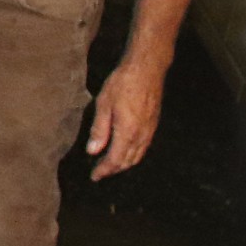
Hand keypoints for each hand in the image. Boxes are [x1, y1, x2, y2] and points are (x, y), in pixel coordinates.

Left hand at [86, 59, 165, 179]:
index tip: (94, 177)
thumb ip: (99, 130)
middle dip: (114, 170)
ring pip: (137, 156)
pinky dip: (133, 155)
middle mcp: (141, 135)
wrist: (147, 69)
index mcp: (128, 132)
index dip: (104, 170)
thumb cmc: (122, 83)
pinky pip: (144, 147)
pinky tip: (126, 151)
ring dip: (124, 164)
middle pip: (128, 161)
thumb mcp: (104, 104)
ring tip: (111, 166)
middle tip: (100, 173)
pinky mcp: (153, 124)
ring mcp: (150, 130)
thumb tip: (92, 151)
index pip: (115, 160)